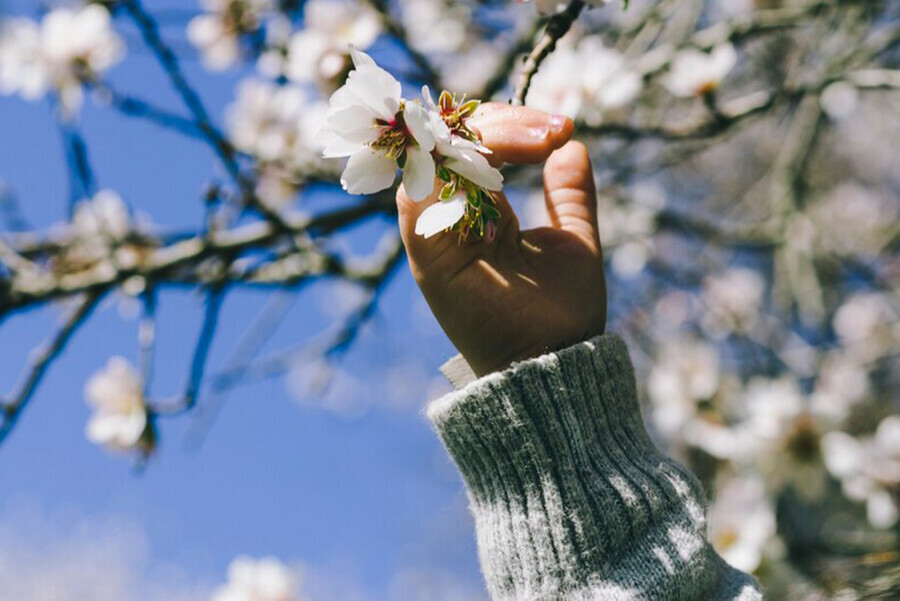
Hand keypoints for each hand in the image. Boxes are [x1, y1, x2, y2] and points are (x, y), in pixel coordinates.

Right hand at [397, 104, 606, 376]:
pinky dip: (457, 158)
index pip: (472, 147)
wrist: (556, 364)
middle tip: (555, 130)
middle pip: (450, 142)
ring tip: (543, 140)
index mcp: (477, 215)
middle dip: (505, 122)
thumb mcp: (573, 239)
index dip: (512, 125)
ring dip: (489, 134)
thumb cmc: (564, 312)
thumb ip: (569, 195)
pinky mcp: (426, 252)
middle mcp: (449, 219)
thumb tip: (574, 145)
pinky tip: (512, 154)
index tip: (563, 128)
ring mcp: (434, 234)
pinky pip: (419, 187)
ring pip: (434, 154)